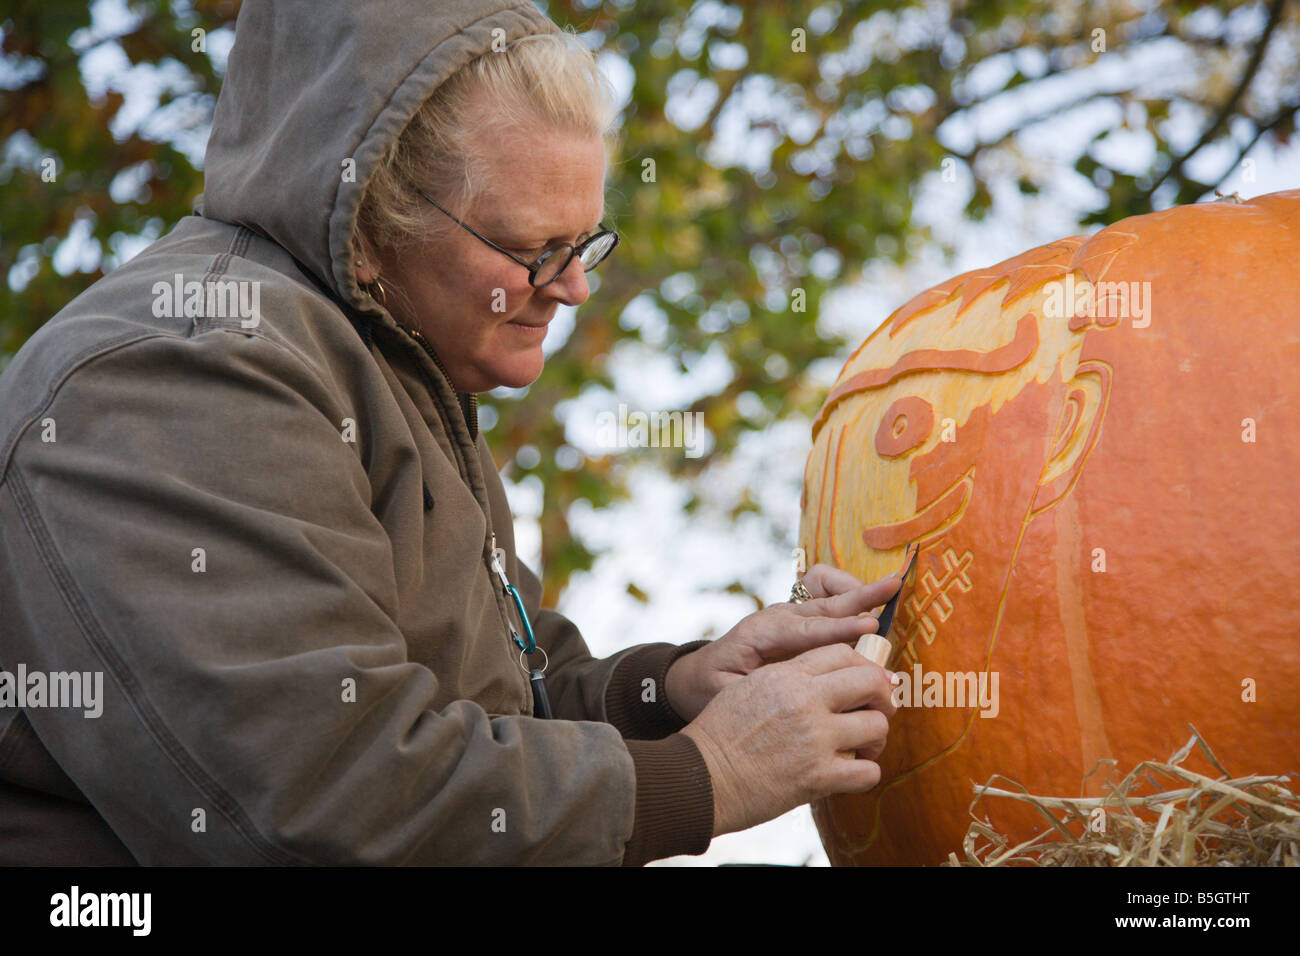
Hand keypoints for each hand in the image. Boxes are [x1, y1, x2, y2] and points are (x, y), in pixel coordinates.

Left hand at [665, 564, 900, 721]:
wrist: (697, 674)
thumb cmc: (712, 688)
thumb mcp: (726, 694)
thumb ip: (760, 692)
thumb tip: (797, 696)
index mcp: (761, 634)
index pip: (807, 629)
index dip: (840, 628)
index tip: (870, 626)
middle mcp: (778, 617)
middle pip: (824, 602)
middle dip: (860, 596)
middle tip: (893, 587)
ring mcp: (788, 614)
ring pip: (826, 592)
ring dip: (855, 591)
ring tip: (887, 592)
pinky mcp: (798, 618)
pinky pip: (825, 596)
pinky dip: (846, 594)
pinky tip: (869, 610)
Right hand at [680, 642, 897, 835]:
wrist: (699, 777)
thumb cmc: (719, 735)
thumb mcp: (748, 688)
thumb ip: (786, 679)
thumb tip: (821, 681)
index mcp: (785, 675)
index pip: (843, 653)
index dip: (864, 666)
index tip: (869, 682)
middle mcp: (804, 701)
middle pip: (870, 681)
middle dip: (882, 696)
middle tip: (878, 711)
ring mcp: (814, 738)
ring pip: (877, 725)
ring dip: (875, 738)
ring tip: (863, 747)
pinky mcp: (818, 777)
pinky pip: (869, 772)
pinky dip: (866, 774)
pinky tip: (852, 773)